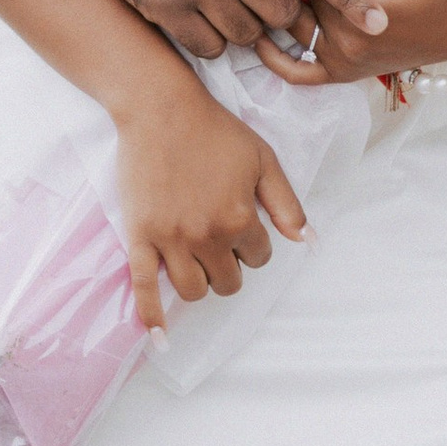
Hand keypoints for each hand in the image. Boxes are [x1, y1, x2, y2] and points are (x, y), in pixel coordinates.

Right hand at [40, 0, 388, 60]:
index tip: (379, 23)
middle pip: (282, 10)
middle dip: (286, 13)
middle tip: (272, 2)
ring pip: (247, 33)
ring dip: (249, 27)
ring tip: (232, 2)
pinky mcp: (164, 6)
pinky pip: (209, 45)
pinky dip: (215, 39)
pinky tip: (206, 16)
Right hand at [110, 60, 308, 330]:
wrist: (159, 108)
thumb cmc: (214, 130)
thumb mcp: (263, 159)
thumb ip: (287, 203)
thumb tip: (307, 242)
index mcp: (240, 218)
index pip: (259, 258)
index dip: (253, 245)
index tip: (241, 224)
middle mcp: (207, 235)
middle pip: (227, 282)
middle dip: (229, 267)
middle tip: (219, 240)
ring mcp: (170, 239)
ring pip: (193, 290)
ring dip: (201, 283)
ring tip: (198, 261)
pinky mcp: (139, 236)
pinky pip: (143, 287)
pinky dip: (152, 316)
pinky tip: (159, 337)